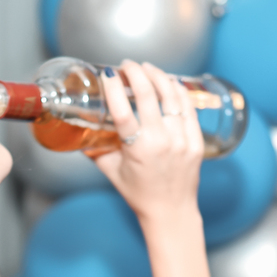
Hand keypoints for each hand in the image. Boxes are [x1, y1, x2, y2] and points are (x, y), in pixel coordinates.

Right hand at [87, 61, 203, 220]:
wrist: (170, 212)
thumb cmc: (139, 193)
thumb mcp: (111, 171)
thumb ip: (94, 149)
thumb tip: (80, 128)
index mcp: (137, 150)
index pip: (123, 111)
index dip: (114, 88)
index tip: (108, 73)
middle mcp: (161, 142)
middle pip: (148, 95)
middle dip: (137, 73)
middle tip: (128, 65)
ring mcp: (182, 140)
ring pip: (171, 96)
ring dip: (158, 76)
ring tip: (148, 68)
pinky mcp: (196, 142)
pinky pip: (188, 109)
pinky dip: (178, 91)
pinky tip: (170, 82)